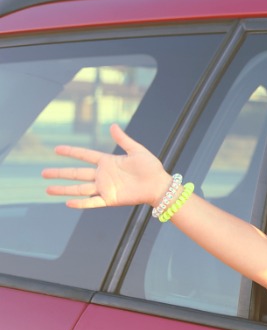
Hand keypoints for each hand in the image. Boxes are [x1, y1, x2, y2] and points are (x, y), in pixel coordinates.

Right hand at [42, 123, 170, 208]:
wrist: (160, 185)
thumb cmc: (151, 168)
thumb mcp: (137, 150)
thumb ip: (123, 140)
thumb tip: (112, 125)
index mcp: (108, 162)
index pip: (84, 156)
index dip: (71, 152)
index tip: (56, 149)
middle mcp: (103, 175)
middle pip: (76, 173)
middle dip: (59, 173)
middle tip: (43, 173)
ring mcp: (105, 188)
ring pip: (79, 189)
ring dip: (64, 189)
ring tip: (47, 189)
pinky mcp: (110, 199)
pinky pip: (92, 202)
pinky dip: (81, 203)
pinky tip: (68, 203)